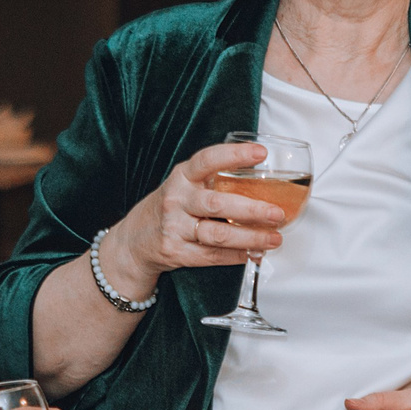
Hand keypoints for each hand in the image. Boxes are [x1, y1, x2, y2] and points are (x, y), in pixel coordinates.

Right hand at [94, 141, 283, 291]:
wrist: (133, 241)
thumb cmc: (170, 208)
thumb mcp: (184, 186)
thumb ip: (214, 181)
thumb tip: (262, 181)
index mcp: (181, 177)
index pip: (207, 160)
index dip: (234, 155)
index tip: (260, 153)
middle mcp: (176, 200)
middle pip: (217, 204)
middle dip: (252, 210)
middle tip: (277, 213)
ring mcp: (174, 227)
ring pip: (217, 235)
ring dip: (250, 238)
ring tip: (274, 238)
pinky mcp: (175, 252)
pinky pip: (212, 256)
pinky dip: (237, 256)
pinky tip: (254, 253)